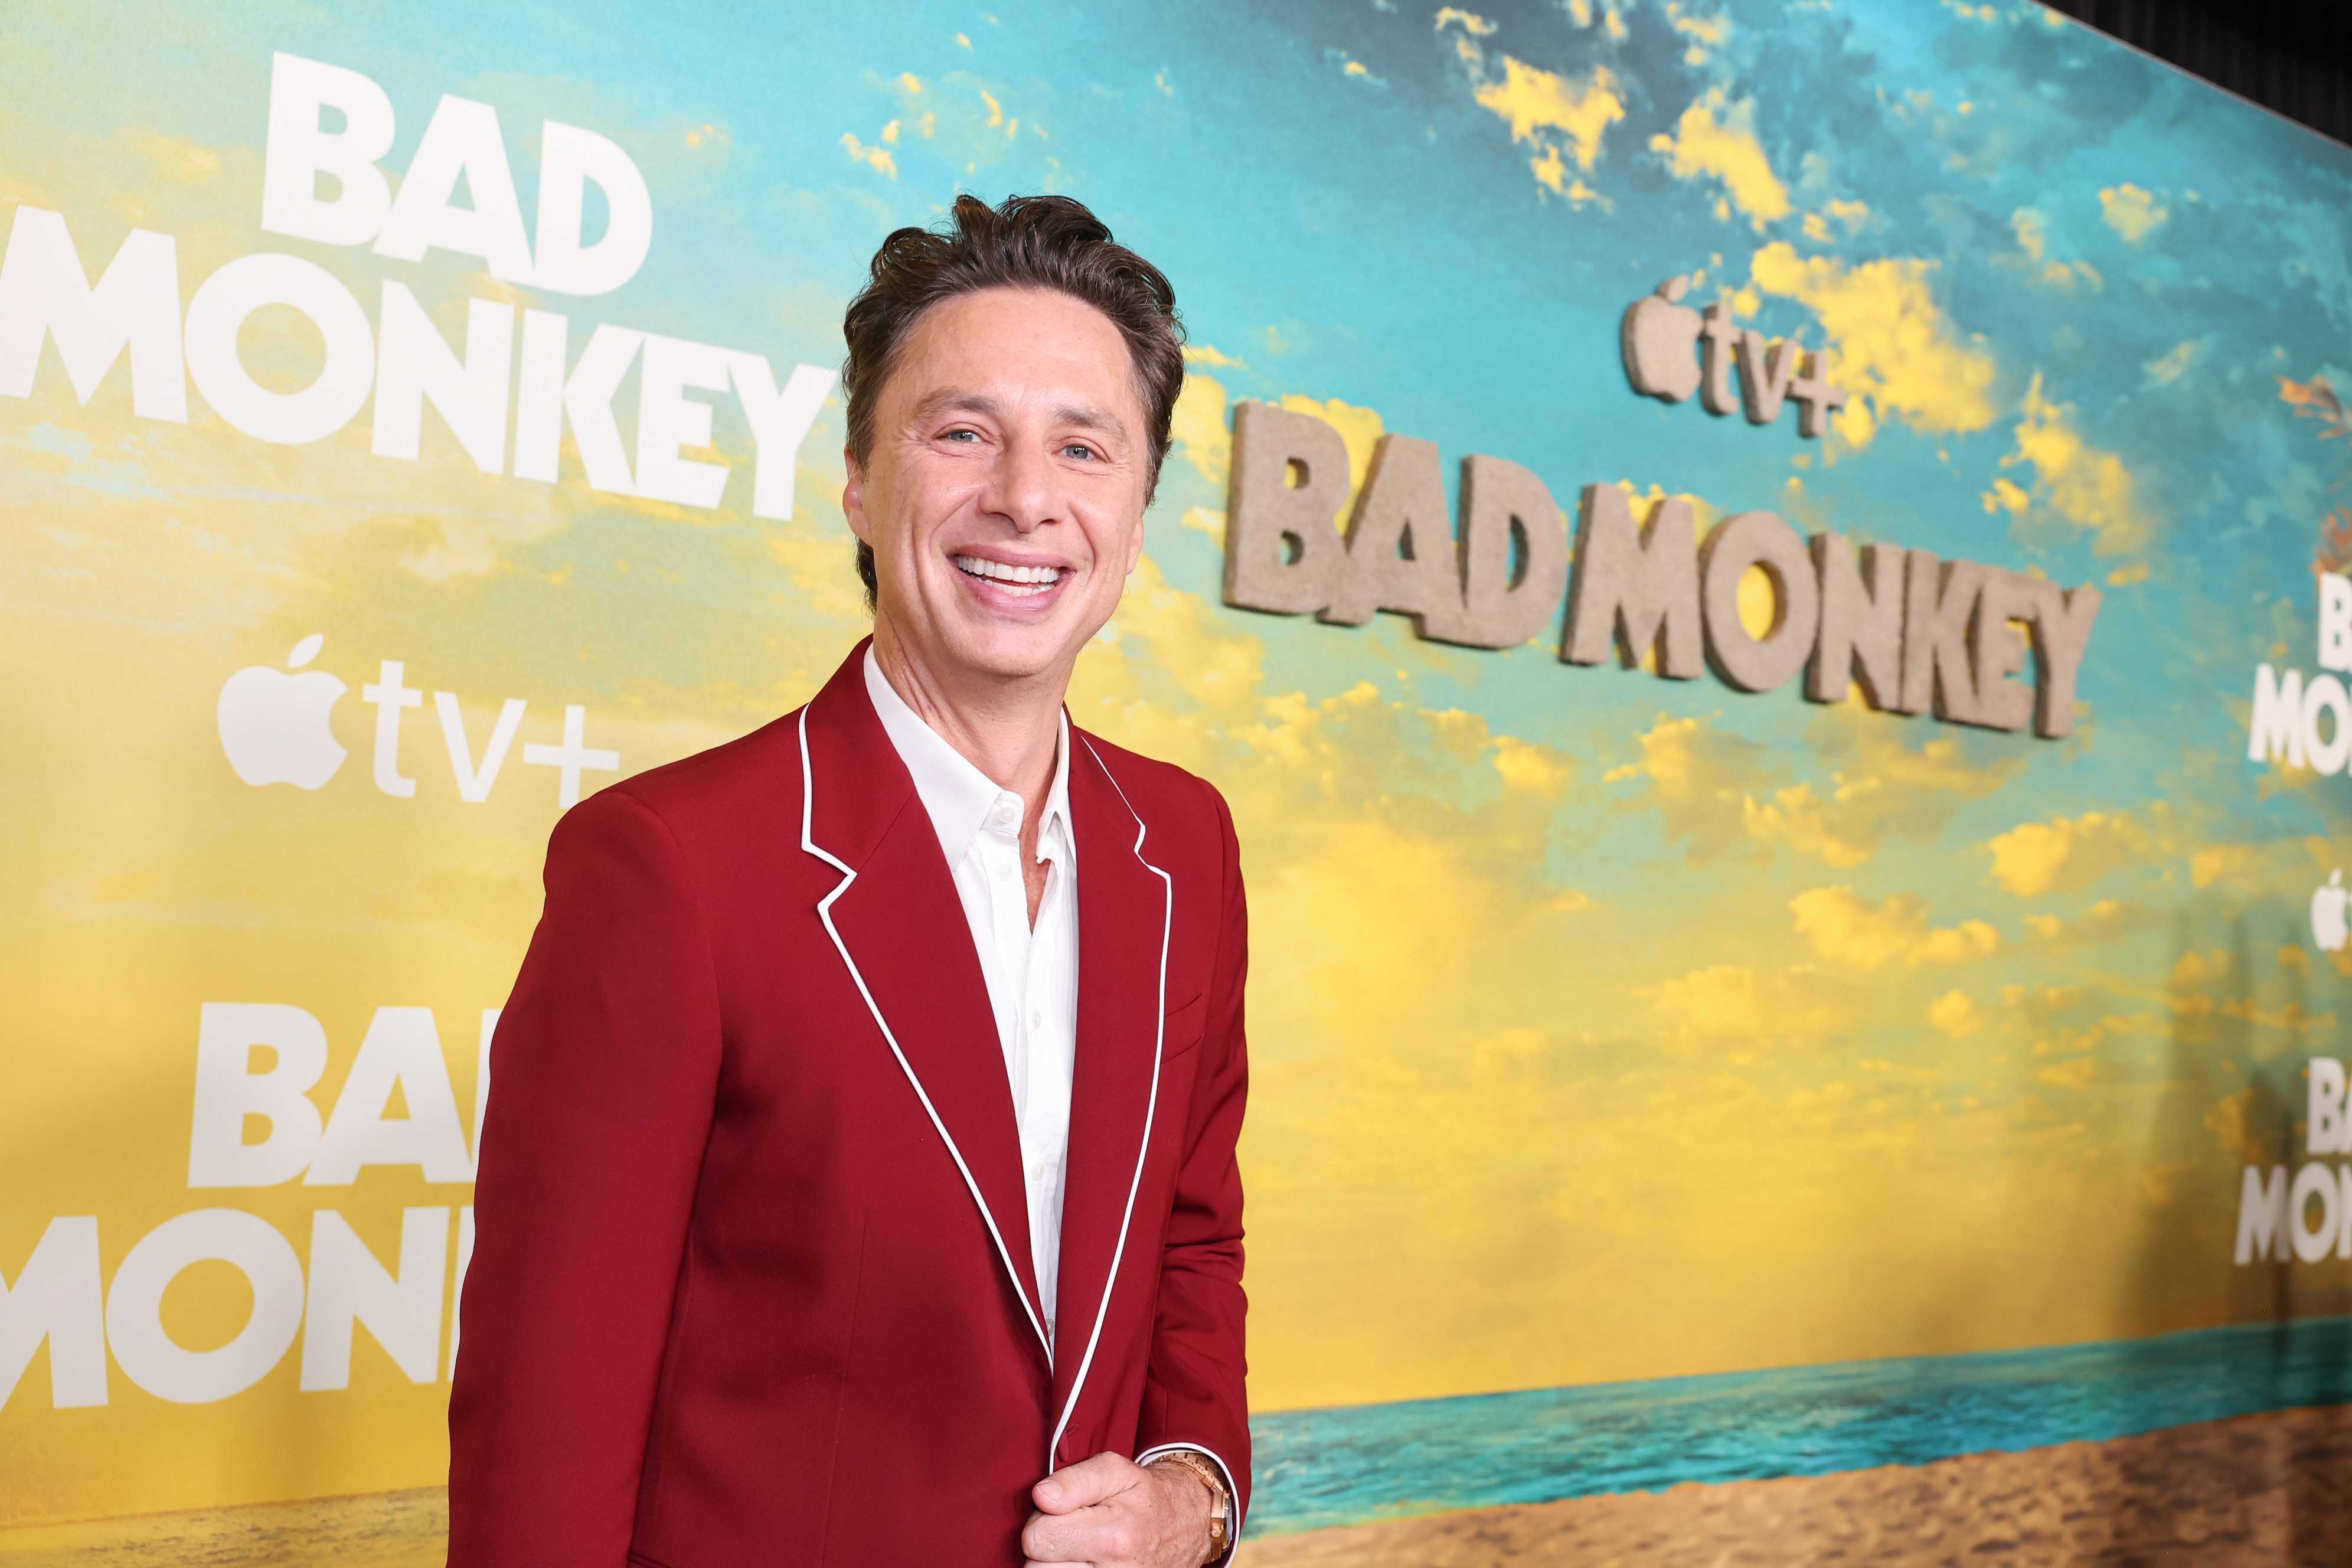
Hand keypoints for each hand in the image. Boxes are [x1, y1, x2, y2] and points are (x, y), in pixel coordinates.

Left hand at [1021, 1451, 1213, 1566]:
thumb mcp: (1115, 1470)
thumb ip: (1074, 1480)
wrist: (1187, 1524)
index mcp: (1112, 1537)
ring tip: (1077, 1547)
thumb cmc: (1146, 1495)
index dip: (1041, 1520)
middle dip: (1046, 1547)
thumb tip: (1041, 1497)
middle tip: (1070, 1531)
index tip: (1060, 1513)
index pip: (1037, 1538)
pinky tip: (1084, 1562)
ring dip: (1056, 1564)